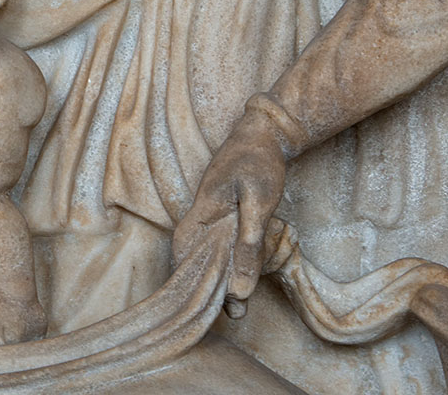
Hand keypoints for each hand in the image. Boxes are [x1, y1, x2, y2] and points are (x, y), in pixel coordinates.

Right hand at [172, 107, 286, 316]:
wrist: (263, 133)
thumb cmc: (258, 162)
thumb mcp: (259, 202)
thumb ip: (250, 242)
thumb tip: (242, 287)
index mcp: (204, 208)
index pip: (183, 246)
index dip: (184, 274)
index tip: (194, 302)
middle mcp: (204, 213)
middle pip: (197, 254)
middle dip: (210, 285)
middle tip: (233, 313)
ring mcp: (215, 212)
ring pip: (213, 250)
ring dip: (225, 275)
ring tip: (241, 305)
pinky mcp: (227, 212)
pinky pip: (225, 242)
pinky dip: (234, 260)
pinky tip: (246, 273)